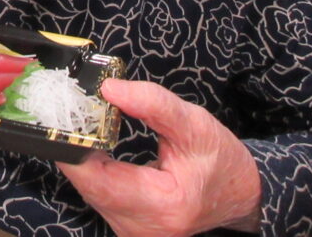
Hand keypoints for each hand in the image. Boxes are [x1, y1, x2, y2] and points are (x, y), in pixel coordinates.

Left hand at [58, 79, 261, 236]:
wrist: (241, 194)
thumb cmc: (221, 162)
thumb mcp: (194, 123)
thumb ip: (152, 103)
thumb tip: (109, 88)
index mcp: (161, 206)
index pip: (95, 179)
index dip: (75, 147)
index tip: (69, 115)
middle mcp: (141, 228)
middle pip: (87, 184)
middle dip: (77, 147)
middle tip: (76, 112)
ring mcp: (132, 232)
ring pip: (89, 190)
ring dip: (84, 158)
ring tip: (89, 126)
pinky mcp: (127, 225)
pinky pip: (98, 195)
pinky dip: (95, 170)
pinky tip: (97, 148)